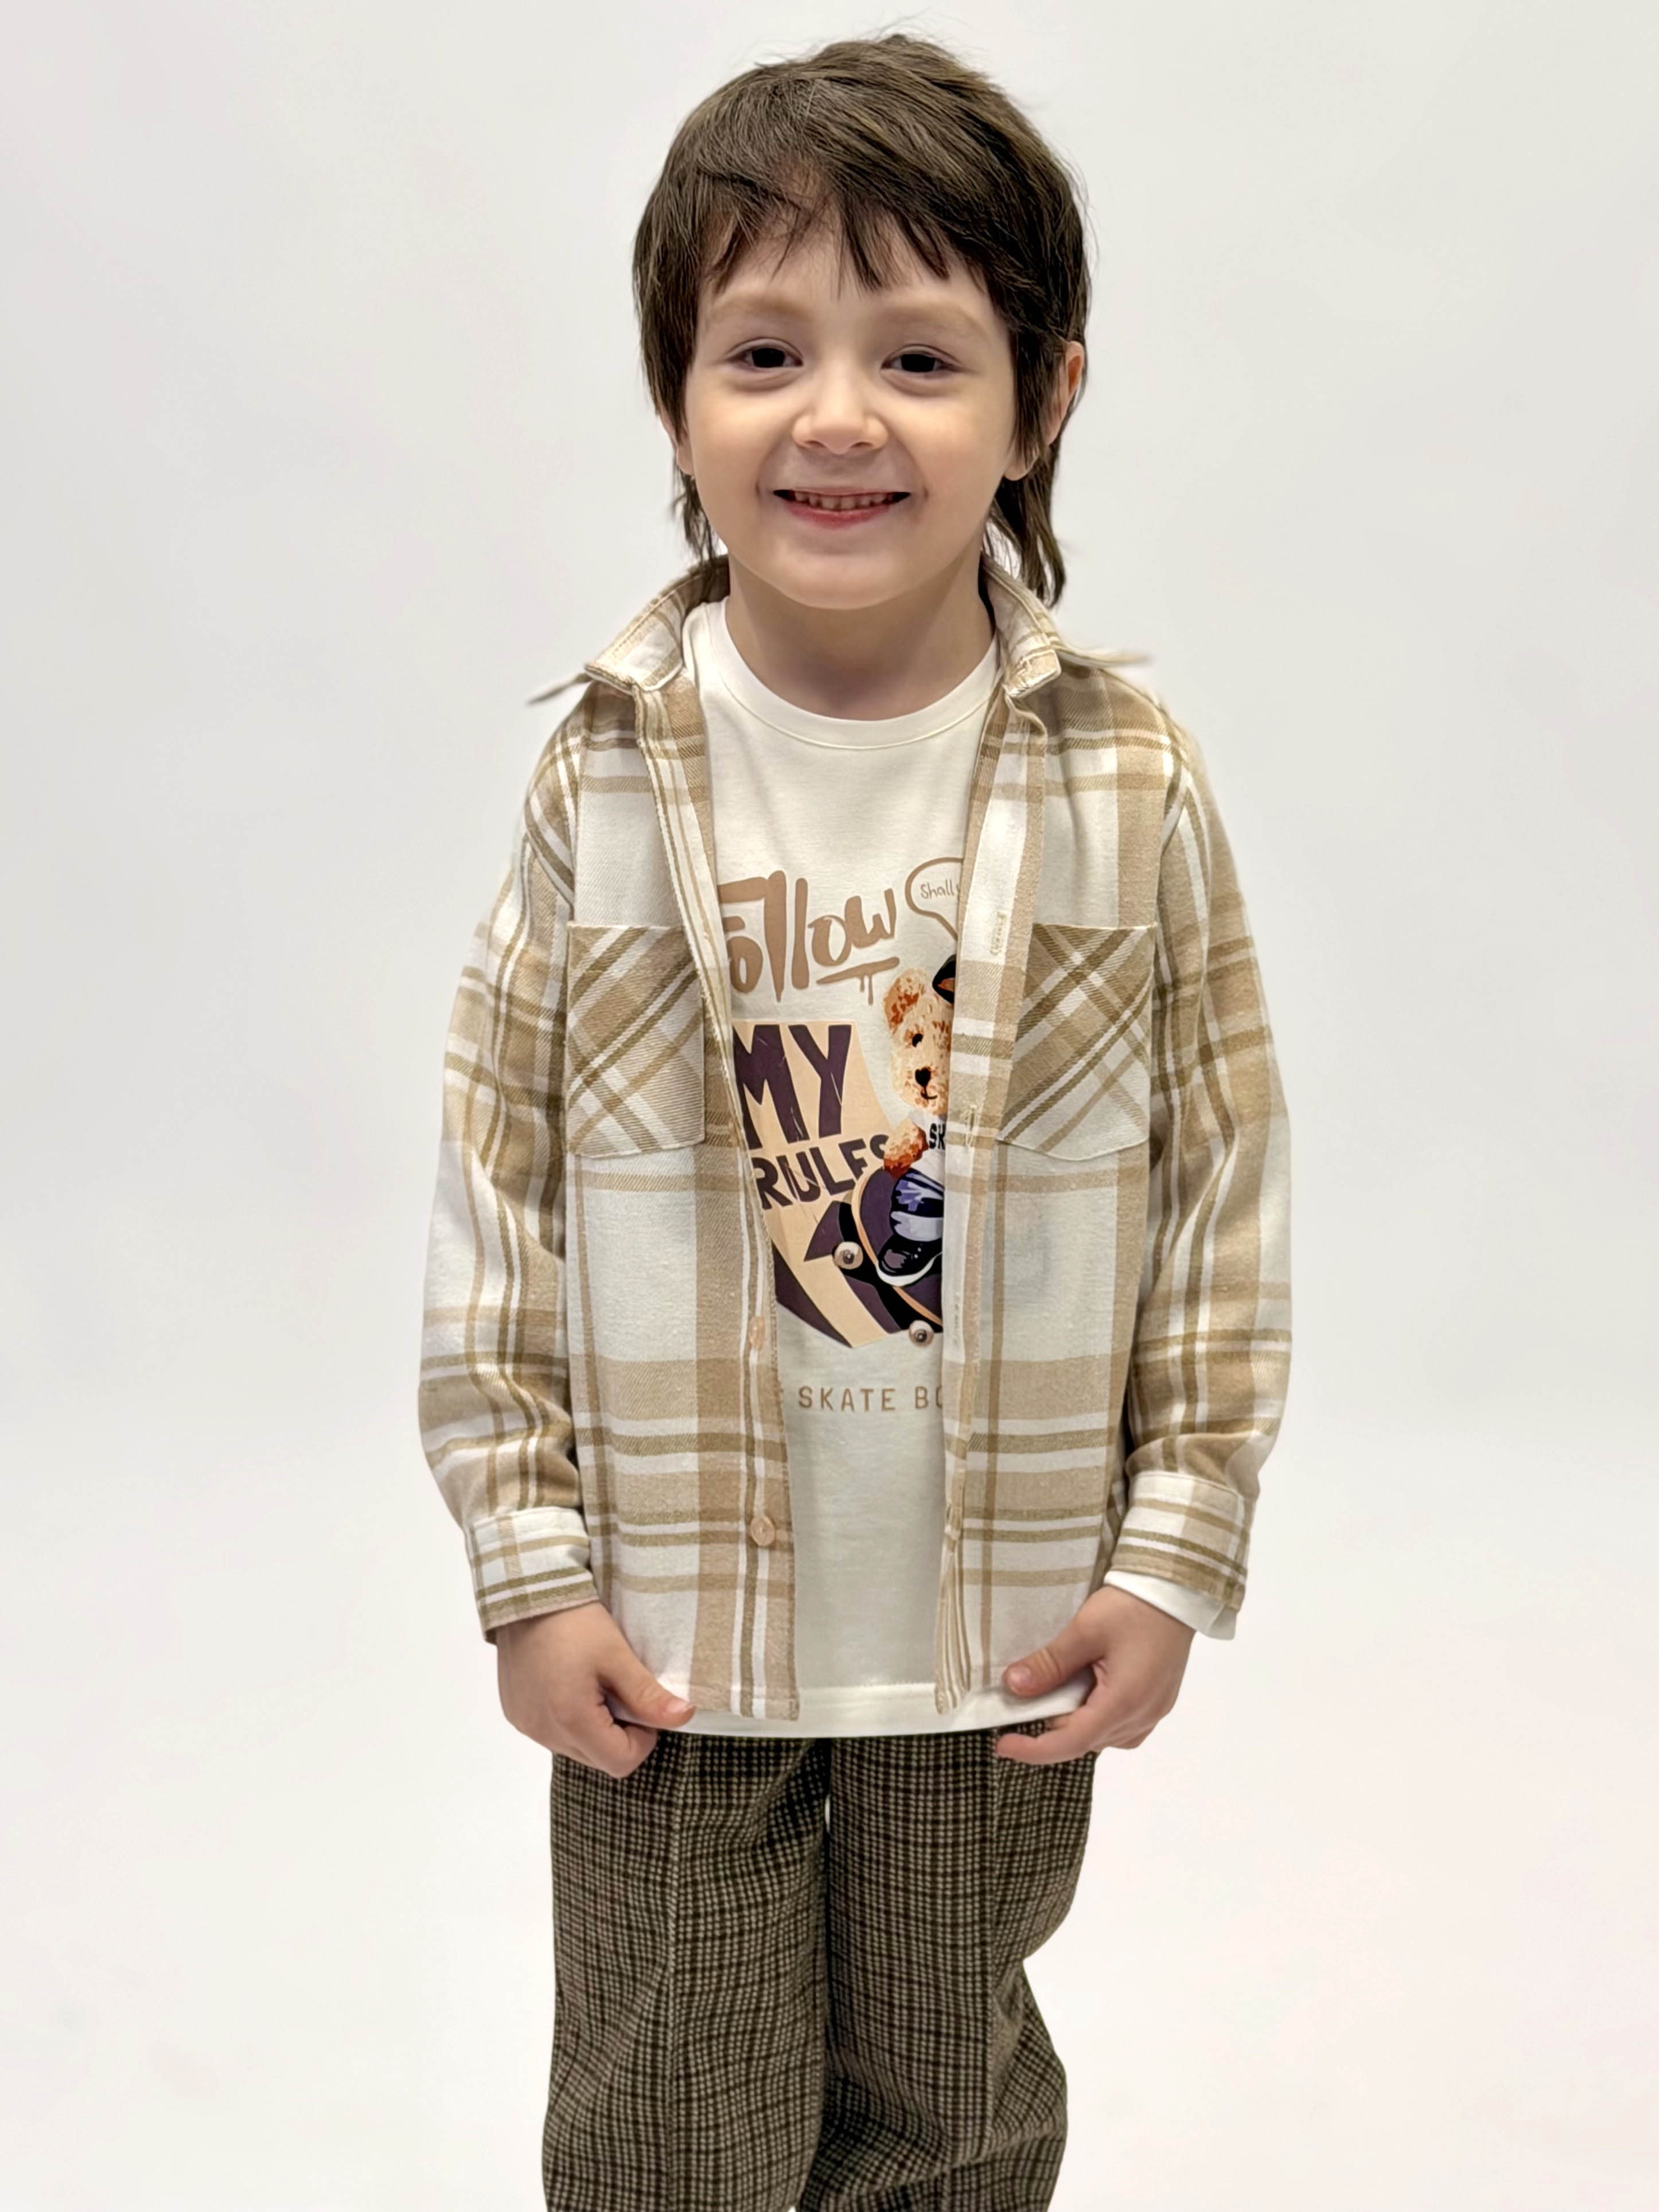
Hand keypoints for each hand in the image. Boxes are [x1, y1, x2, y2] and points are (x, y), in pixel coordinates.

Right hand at [495, 1600, 696, 1776]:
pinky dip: (568, 1720)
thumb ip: (648, 1695)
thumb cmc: (575, 1622)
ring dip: (593, 1728)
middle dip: (618, 1734)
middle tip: (619, 1691)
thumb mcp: (617, 1656)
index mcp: (571, 1721)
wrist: (527, 1594)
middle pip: (598, 1759)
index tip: (641, 1704)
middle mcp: (544, 1732)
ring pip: (575, 1748)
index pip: (621, 1762)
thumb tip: (685, 1717)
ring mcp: (526, 1725)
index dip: (643, 1739)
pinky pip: (552, 1733)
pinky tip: (570, 1685)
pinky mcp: (515, 1714)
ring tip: (594, 1686)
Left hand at [994, 1585, 1195, 1764]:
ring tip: (1060, 1687)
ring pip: (1104, 1735)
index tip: (1003, 1745)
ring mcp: (1154, 1711)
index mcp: (1124, 1702)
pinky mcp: (1158, 1702)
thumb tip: (1014, 1687)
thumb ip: (1049, 1664)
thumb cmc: (1132, 1606)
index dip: (1034, 1749)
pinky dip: (1098, 1715)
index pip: (1072, 1742)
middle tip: (1029, 1696)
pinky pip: (1122, 1725)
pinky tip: (1088, 1691)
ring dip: (1077, 1720)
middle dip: (1054, 1725)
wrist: (1174, 1589)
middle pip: (1086, 1739)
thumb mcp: (1084, 1630)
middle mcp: (1143, 1716)